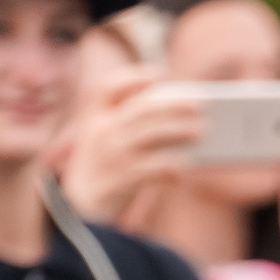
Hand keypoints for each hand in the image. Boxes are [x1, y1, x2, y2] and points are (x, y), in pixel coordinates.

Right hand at [59, 68, 201, 225]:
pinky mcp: (121, 179)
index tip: (159, 74)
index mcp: (94, 116)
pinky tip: (187, 166)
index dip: (133, 77)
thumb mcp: (105, 138)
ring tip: (200, 131)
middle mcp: (101, 131)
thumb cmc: (104, 166)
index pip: (109, 86)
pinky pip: (154, 168)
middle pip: (140, 108)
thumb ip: (130, 123)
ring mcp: (111, 155)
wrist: (80, 206)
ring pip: (150, 135)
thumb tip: (179, 116)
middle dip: (172, 104)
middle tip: (198, 104)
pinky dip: (174, 166)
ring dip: (178, 131)